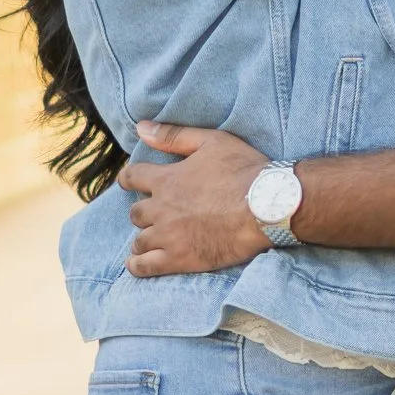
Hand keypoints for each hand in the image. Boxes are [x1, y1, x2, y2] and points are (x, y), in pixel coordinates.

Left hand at [117, 122, 273, 276]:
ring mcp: (169, 236)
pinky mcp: (181, 259)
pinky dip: (137, 265)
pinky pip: (147, 266)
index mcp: (166, 179)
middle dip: (142, 212)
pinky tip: (136, 264)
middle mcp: (161, 208)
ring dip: (142, 239)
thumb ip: (173, 136)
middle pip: (136, 213)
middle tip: (152, 214)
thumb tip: (141, 127)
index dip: (128, 179)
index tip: (128, 182)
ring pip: (140, 240)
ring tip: (147, 241)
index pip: (133, 177)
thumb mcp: (211, 141)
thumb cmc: (243, 170)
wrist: (266, 206)